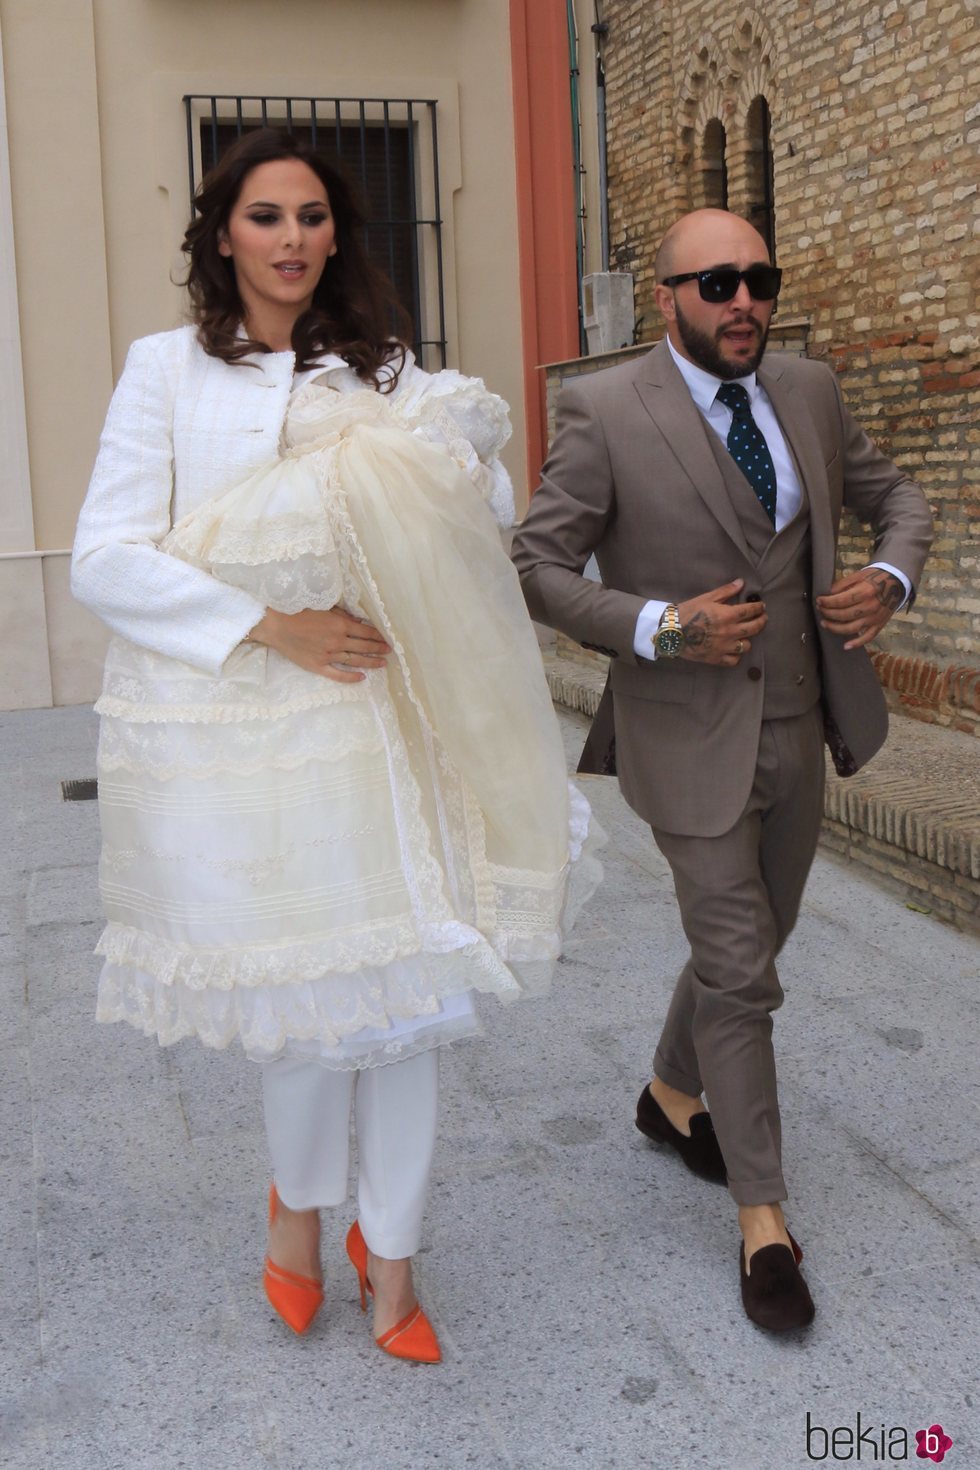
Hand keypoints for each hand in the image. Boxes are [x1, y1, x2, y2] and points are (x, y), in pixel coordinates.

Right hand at [247, 607, 390, 680]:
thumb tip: (358, 621)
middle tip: (389, 650)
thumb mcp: (323, 607)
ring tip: (382, 663)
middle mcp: (337, 641)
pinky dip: (351, 677)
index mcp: (340, 625)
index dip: (378, 635)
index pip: (365, 631)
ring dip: (371, 662)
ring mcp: (328, 656)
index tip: (387, 637)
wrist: (277, 626)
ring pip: (355, 661)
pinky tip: (362, 678)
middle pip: (364, 647)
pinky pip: (338, 675)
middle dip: (378, 648)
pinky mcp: (318, 666)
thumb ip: (341, 614)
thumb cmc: (298, 612)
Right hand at [677, 578, 767, 665]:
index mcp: (728, 615)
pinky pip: (734, 660)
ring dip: (748, 639)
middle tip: (763, 618)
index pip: (751, 611)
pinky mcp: (717, 658)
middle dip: (762, 621)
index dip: (759, 607)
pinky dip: (736, 655)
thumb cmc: (687, 612)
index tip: (761, 606)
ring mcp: (724, 647)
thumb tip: (741, 583)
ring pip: (746, 646)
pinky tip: (734, 649)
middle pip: (754, 628)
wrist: (671, 632)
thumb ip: (726, 591)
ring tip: (746, 635)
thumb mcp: (706, 598)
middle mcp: (730, 632)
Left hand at [816, 567, 903, 649]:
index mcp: (865, 591)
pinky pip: (868, 637)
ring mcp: (875, 617)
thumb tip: (827, 594)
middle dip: (828, 613)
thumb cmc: (874, 578)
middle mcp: (871, 606)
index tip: (818, 601)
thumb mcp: (858, 575)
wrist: (895, 582)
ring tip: (824, 623)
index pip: (841, 600)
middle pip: (844, 615)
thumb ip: (842, 584)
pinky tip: (845, 646)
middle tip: (820, 610)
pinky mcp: (879, 625)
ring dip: (835, 628)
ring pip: (851, 628)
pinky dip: (857, 643)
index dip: (827, 602)